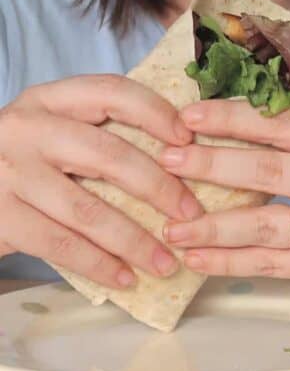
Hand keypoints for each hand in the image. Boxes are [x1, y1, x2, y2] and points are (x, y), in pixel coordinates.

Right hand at [0, 75, 203, 287]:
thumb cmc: (26, 161)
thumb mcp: (54, 131)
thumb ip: (101, 133)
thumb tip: (183, 154)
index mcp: (49, 100)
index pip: (111, 92)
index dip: (155, 113)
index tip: (189, 140)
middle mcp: (26, 129)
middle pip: (108, 155)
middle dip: (159, 187)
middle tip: (191, 212)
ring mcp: (8, 173)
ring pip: (87, 210)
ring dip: (134, 241)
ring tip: (167, 263)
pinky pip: (59, 245)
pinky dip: (98, 264)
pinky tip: (126, 278)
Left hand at [158, 100, 289, 278]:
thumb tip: (217, 118)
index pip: (284, 125)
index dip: (233, 120)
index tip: (187, 117)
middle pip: (270, 173)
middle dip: (211, 167)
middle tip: (166, 161)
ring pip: (266, 226)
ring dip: (212, 226)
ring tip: (170, 226)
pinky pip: (274, 265)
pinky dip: (231, 262)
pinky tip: (197, 258)